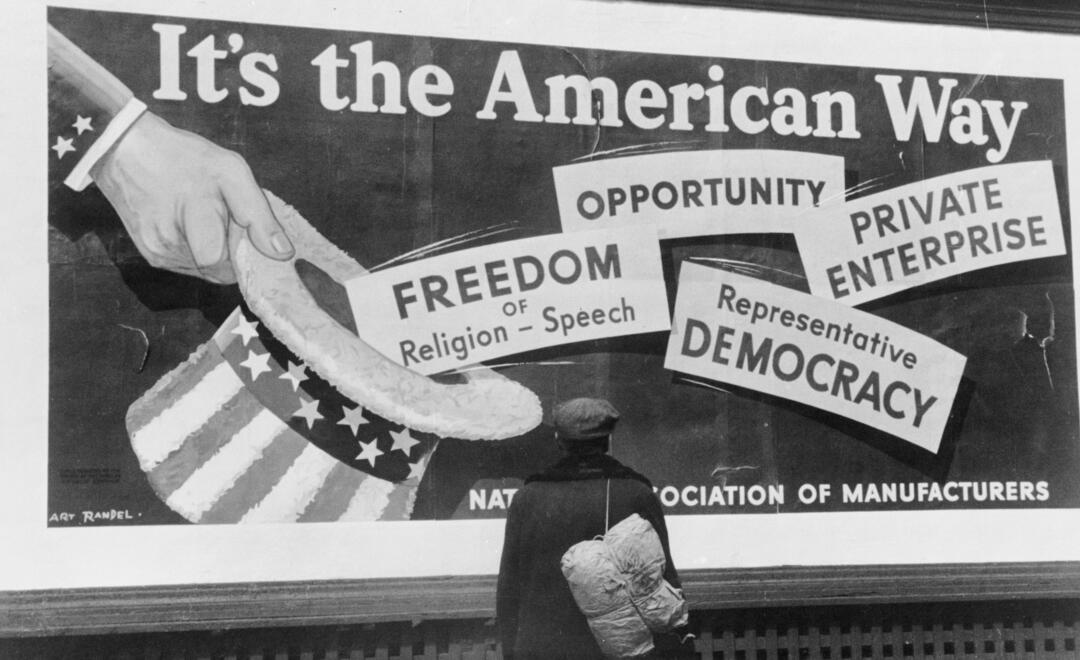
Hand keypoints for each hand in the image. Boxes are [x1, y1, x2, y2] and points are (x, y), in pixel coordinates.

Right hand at [91, 112, 293, 282]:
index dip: (244, 258)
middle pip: (220, 271)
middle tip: (227, 220)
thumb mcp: (231, 171)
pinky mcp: (150, 256)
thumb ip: (258, 215)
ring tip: (207, 218)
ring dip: (216, 252)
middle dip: (233, 253)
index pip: (225, 266)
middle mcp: (170, 245)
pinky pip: (189, 266)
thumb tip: (283, 254)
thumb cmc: (182, 156)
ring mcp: (157, 254)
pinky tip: (193, 225)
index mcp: (193, 219)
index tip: (248, 237)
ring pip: (206, 271)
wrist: (126, 150)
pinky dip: (199, 251)